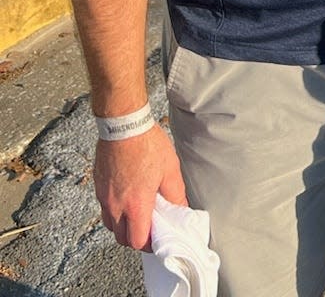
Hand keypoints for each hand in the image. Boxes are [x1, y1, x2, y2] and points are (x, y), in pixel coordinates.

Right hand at [94, 124, 186, 250]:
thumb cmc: (147, 144)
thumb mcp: (170, 169)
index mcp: (136, 205)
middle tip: (148, 228)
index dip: (148, 244)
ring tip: (137, 213)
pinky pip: (104, 208)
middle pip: (121, 238)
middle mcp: (116, 205)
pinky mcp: (98, 186)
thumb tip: (180, 209)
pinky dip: (114, 211)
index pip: (137, 241)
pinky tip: (126, 197)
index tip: (157, 238)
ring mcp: (105, 196)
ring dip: (123, 226)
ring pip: (110, 225)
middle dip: (135, 238)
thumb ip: (175, 194)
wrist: (123, 125)